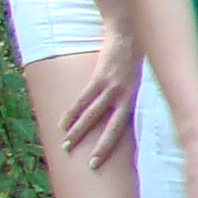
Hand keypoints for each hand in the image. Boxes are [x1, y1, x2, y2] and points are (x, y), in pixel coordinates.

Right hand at [60, 29, 141, 164]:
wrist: (128, 33)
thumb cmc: (131, 58)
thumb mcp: (134, 80)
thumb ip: (125, 96)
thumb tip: (114, 115)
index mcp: (133, 99)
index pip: (122, 128)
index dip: (112, 145)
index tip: (101, 160)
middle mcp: (124, 95)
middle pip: (110, 127)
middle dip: (99, 146)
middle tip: (90, 164)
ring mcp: (111, 86)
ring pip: (92, 115)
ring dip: (79, 131)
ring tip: (67, 145)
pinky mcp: (100, 77)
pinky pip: (83, 98)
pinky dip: (72, 112)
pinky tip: (62, 124)